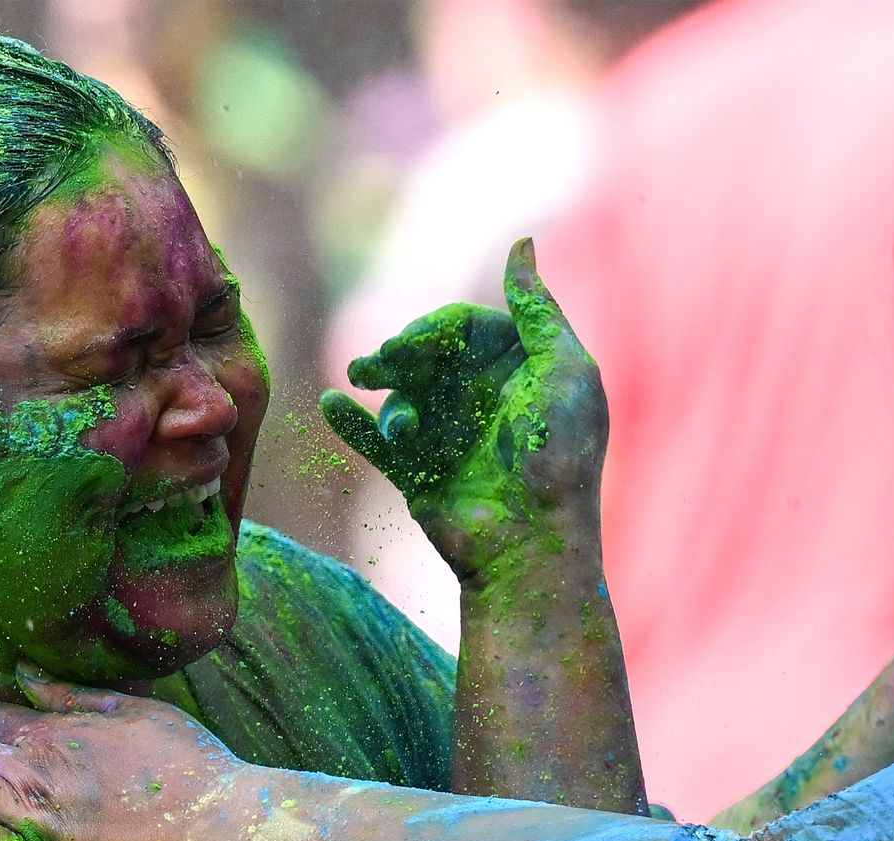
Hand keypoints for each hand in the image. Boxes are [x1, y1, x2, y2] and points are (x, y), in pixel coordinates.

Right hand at [320, 237, 607, 585]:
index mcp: (516, 371)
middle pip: (425, 357)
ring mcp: (449, 439)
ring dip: (384, 392)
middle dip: (399, 353)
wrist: (533, 543)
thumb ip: (537, 309)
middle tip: (377, 363)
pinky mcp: (420, 476)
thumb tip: (520, 243)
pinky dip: (351, 422)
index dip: (435, 328)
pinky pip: (377, 442)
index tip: (414, 343)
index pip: (463, 328)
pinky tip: (329, 404)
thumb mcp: (565, 371)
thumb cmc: (561, 455)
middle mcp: (481, 400)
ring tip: (375, 400)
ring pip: (401, 396)